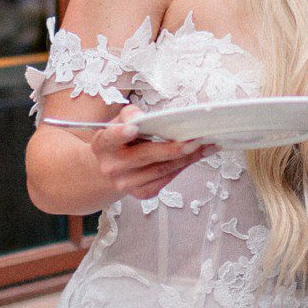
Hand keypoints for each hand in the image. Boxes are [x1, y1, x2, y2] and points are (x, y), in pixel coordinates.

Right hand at [88, 111, 212, 202]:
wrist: (111, 168)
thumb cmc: (120, 140)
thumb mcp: (119, 122)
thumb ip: (130, 115)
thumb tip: (141, 118)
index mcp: (103, 144)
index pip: (110, 138)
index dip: (121, 134)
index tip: (133, 128)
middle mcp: (112, 166)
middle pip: (145, 156)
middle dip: (172, 149)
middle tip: (195, 140)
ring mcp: (126, 183)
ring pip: (160, 170)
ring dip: (186, 158)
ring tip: (204, 146)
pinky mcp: (141, 193)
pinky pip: (165, 180)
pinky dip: (182, 167)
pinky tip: (195, 156)